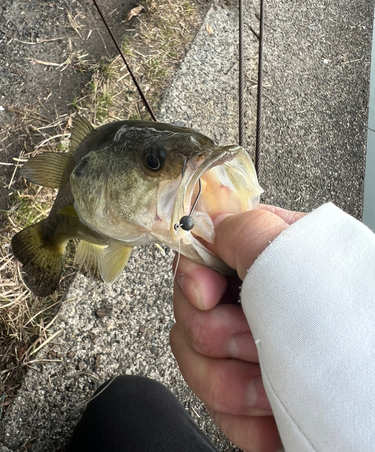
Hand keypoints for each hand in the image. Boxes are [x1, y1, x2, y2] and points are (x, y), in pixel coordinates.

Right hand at [170, 206, 304, 451]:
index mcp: (259, 264)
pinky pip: (217, 412)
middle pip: (188, 314)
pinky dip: (245, 420)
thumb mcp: (301, 256)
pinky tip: (271, 413)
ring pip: (195, 365)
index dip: (192, 278)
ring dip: (231, 382)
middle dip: (217, 334)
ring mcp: (246, 354)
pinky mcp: (248, 400)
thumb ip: (248, 230)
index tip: (208, 295)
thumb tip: (213, 227)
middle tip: (253, 339)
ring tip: (271, 382)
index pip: (197, 261)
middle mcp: (248, 306)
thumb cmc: (357, 321)